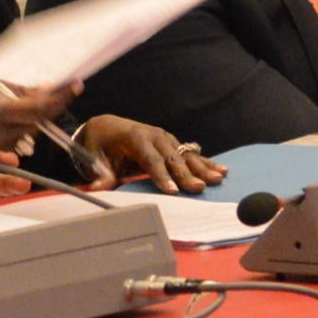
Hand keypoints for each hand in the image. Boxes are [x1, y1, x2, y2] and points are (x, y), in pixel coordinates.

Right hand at [0, 79, 74, 158]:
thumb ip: (10, 89)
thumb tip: (43, 88)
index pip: (35, 107)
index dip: (58, 97)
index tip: (75, 84)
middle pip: (37, 120)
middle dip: (51, 105)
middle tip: (67, 87)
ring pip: (30, 129)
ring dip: (38, 114)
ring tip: (41, 97)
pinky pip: (18, 138)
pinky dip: (24, 125)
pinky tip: (20, 114)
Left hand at [77, 115, 226, 192]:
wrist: (106, 126)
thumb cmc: (100, 144)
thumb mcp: (95, 158)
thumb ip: (101, 174)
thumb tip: (97, 188)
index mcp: (135, 138)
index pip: (151, 160)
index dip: (162, 176)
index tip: (173, 191)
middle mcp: (154, 135)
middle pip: (172, 158)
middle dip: (186, 174)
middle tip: (199, 188)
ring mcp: (166, 138)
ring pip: (186, 155)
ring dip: (202, 168)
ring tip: (218, 179)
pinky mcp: (172, 143)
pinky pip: (190, 153)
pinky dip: (205, 162)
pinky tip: (221, 170)